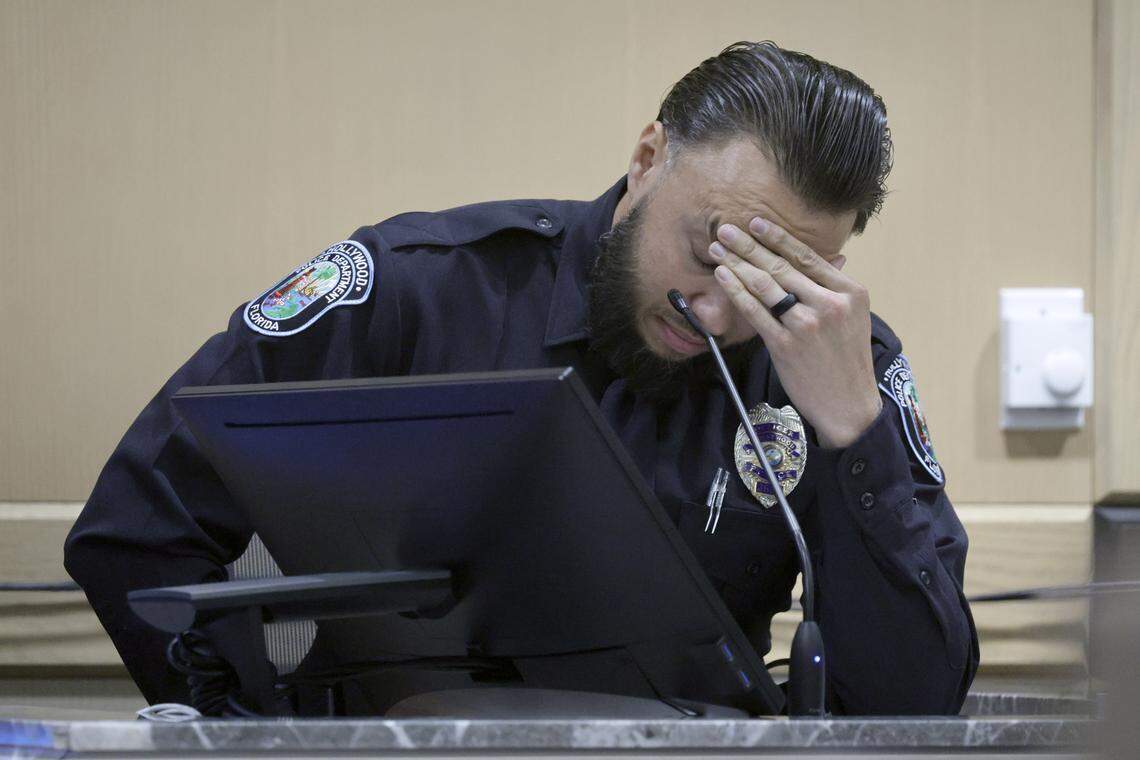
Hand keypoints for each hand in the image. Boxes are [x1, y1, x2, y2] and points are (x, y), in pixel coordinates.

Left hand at [710, 217, 881, 448]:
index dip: (778, 238)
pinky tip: (723, 276)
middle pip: (782, 267)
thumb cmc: (847, 360)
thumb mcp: (854, 318)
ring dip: (737, 263)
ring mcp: (806, 325)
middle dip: (748, 245)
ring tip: (717, 249)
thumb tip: (831, 257)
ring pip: (765, 286)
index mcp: (850, 292)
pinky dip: (736, 290)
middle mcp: (829, 304)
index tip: (756, 223)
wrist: (848, 404)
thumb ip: (836, 288)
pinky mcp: (785, 345)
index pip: (808, 257)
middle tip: (724, 228)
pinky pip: (755, 311)